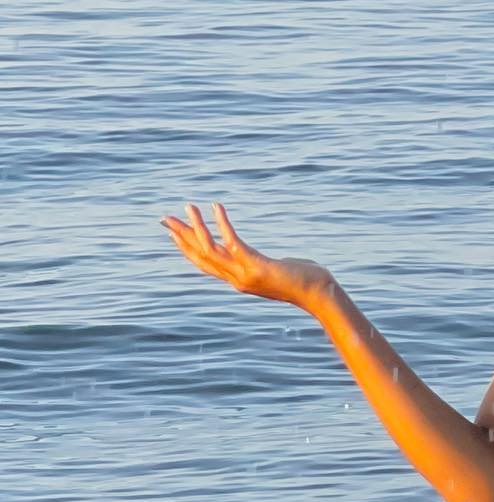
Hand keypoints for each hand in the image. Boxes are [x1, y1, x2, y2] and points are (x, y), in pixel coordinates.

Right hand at [160, 202, 333, 310]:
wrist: (320, 295)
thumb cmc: (303, 281)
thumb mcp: (273, 272)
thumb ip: (258, 265)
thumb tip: (255, 257)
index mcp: (238, 280)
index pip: (204, 264)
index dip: (186, 248)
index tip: (173, 232)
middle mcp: (236, 279)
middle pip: (200, 256)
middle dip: (182, 236)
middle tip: (165, 218)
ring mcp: (244, 274)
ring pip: (210, 249)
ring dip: (196, 227)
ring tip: (189, 206)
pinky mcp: (256, 266)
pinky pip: (232, 242)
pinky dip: (222, 223)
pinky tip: (216, 206)